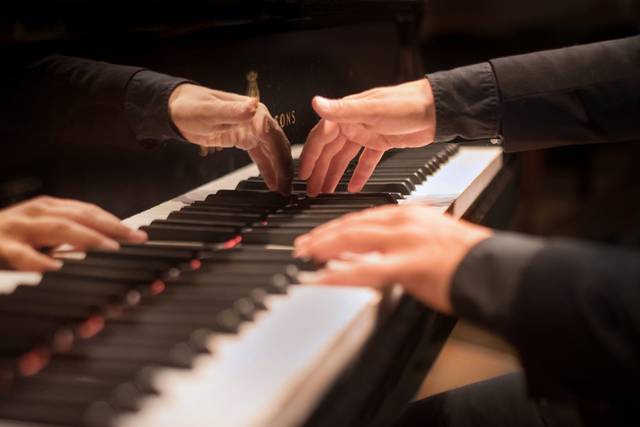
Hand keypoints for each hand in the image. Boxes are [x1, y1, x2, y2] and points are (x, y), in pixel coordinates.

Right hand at [0, 196, 146, 271]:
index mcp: (48, 207)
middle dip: (111, 227)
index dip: (116, 222)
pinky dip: (39, 260)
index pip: (89, 212)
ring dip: (87, 237)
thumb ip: (72, 234)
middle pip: (81, 216)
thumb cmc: (9, 236)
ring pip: (58, 228)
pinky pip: (22, 254)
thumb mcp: (41, 231)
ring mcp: (17, 228)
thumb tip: (109, 244)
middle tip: (134, 239)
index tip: (139, 235)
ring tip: (109, 248)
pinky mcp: (0, 246)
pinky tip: (55, 268)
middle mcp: (36, 213)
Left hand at [169, 84, 292, 194]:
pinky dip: (267, 168)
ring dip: (278, 171)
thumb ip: (232, 111)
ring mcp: (251, 129)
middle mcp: (257, 120)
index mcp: (254, 113)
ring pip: (272, 152)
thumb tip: (253, 106)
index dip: (282, 160)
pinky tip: (272, 182)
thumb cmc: (190, 107)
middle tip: (287, 190)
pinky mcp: (243, 138)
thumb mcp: (210, 111)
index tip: (286, 178)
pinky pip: (260, 155)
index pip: (275, 139)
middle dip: (284, 169)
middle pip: (278, 147)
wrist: (177, 109)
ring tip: (282, 190)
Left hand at [293, 205, 490, 313]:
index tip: (320, 234)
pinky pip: (367, 269)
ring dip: (324, 246)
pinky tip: (323, 277)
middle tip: (302, 245)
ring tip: (305, 255)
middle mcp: (405, 222)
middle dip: (323, 234)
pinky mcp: (410, 265)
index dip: (337, 226)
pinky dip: (341, 272)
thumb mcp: (432, 239)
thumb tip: (381, 252)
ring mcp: (406, 242)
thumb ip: (404, 241)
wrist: (496, 269)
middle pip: (353, 224)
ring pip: (354, 239)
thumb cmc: (468, 259)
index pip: (364, 217)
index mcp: (410, 215)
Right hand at [298, 78, 435, 195]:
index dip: (310, 156)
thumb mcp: (371, 109)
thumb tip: (316, 103)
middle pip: (330, 151)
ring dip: (335, 175)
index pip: (320, 137)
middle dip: (320, 171)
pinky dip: (358, 174)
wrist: (437, 110)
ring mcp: (367, 133)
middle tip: (312, 190)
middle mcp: (353, 123)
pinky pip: (365, 162)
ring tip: (326, 192)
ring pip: (345, 158)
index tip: (303, 174)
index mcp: (346, 113)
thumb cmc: (406, 103)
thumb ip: (341, 110)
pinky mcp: (381, 143)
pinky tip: (353, 187)